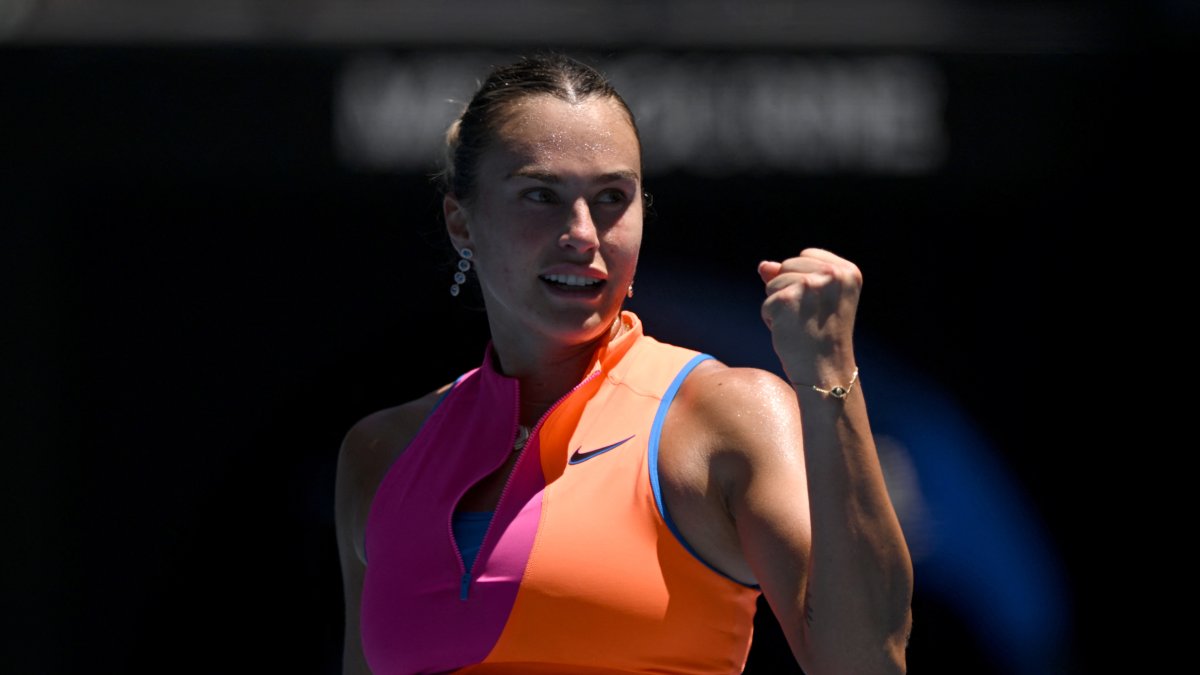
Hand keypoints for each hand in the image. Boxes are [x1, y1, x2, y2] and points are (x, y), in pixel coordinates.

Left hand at [757, 248, 861, 385]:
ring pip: (773, 283)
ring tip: (801, 325)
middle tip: (810, 319)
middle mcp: (832, 274)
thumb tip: (763, 265)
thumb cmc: (821, 338)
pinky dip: (772, 320)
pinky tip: (791, 333)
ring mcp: (810, 286)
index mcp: (848, 271)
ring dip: (779, 306)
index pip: (806, 256)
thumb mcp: (814, 301)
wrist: (826, 372)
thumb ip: (792, 276)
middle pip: (787, 266)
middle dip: (789, 291)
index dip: (803, 281)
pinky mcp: (787, 299)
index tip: (820, 307)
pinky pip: (767, 303)